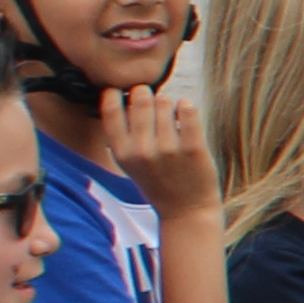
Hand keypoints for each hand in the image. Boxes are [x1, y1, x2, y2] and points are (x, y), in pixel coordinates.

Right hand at [100, 81, 218, 218]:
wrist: (186, 211)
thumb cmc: (158, 181)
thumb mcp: (130, 163)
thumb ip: (125, 135)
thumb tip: (124, 96)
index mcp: (122, 152)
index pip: (109, 110)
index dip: (115, 94)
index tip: (122, 91)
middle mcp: (142, 150)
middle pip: (140, 100)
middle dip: (147, 94)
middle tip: (153, 100)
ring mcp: (168, 149)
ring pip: (165, 102)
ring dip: (169, 103)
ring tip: (172, 114)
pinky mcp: (194, 148)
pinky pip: (188, 110)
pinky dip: (186, 106)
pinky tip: (186, 111)